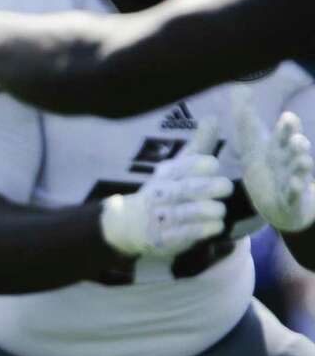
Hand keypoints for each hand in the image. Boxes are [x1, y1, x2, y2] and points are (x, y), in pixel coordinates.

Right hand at [100, 119, 232, 256]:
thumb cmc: (163, 191)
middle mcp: (161, 194)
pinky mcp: (164, 238)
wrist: (130, 223)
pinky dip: (201, 230)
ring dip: (205, 210)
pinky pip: (183, 234)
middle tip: (226, 187)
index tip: (213, 165)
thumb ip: (198, 146)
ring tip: (220, 210)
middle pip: (184, 189)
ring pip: (184, 212)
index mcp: (165, 174)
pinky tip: (216, 226)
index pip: (181, 166)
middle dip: (206, 187)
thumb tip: (213, 118)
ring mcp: (160, 217)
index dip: (197, 165)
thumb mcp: (177, 167)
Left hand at [232, 86, 314, 232]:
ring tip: (303, 160)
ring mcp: (293, 180)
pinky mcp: (292, 200)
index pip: (285, 134)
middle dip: (297, 144)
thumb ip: (246, 120)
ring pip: (299, 171)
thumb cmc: (267, 171)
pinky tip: (295, 184)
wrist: (275, 205)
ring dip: (301, 166)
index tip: (286, 116)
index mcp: (279, 149)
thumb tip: (239, 89)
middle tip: (298, 140)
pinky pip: (294, 195)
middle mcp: (289, 162)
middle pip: (295, 151)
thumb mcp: (253, 145)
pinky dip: (296, 190)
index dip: (287, 126)